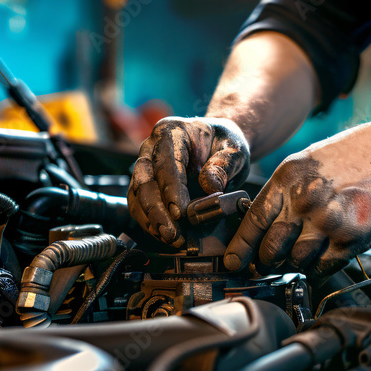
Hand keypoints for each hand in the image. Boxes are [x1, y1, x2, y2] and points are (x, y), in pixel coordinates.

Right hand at [128, 117, 250, 246]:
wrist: (217, 144)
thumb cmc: (224, 143)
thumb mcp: (234, 149)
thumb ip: (224, 165)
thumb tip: (210, 186)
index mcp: (171, 131)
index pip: (166, 162)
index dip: (171, 189)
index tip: (180, 213)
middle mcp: (151, 147)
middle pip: (144, 180)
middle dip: (157, 210)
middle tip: (172, 233)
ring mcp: (145, 166)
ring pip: (137, 195)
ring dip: (151, 220)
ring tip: (170, 239)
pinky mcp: (145, 184)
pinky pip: (139, 205)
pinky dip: (149, 223)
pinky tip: (164, 236)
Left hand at [223, 126, 370, 280]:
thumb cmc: (356, 155)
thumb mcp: (307, 163)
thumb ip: (284, 192)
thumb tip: (261, 226)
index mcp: (288, 179)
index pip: (253, 223)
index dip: (240, 248)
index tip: (234, 262)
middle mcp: (306, 200)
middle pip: (271, 250)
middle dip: (267, 262)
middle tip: (270, 264)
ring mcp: (330, 221)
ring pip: (297, 262)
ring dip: (297, 264)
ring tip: (305, 253)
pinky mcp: (353, 238)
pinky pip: (324, 267)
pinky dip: (320, 268)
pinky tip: (324, 256)